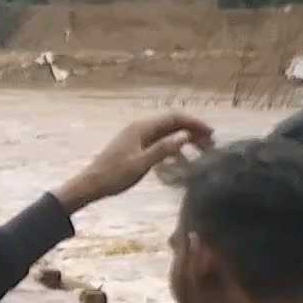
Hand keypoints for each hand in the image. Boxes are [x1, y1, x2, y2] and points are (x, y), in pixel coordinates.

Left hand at [52, 113, 213, 213]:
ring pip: (166, 134)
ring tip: (201, 153)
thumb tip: (185, 136)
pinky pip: (158, 143)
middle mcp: (140, 128)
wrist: (90, 185)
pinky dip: (172, 149)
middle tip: (211, 145)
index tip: (211, 134)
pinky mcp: (134, 147)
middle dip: (192, 131)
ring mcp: (136, 137)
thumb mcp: (141, 164)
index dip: (194, 123)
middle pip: (172, 124)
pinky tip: (181, 161)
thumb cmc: (114, 176)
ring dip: (184, 140)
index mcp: (141, 128)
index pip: (174, 118)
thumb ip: (163, 149)